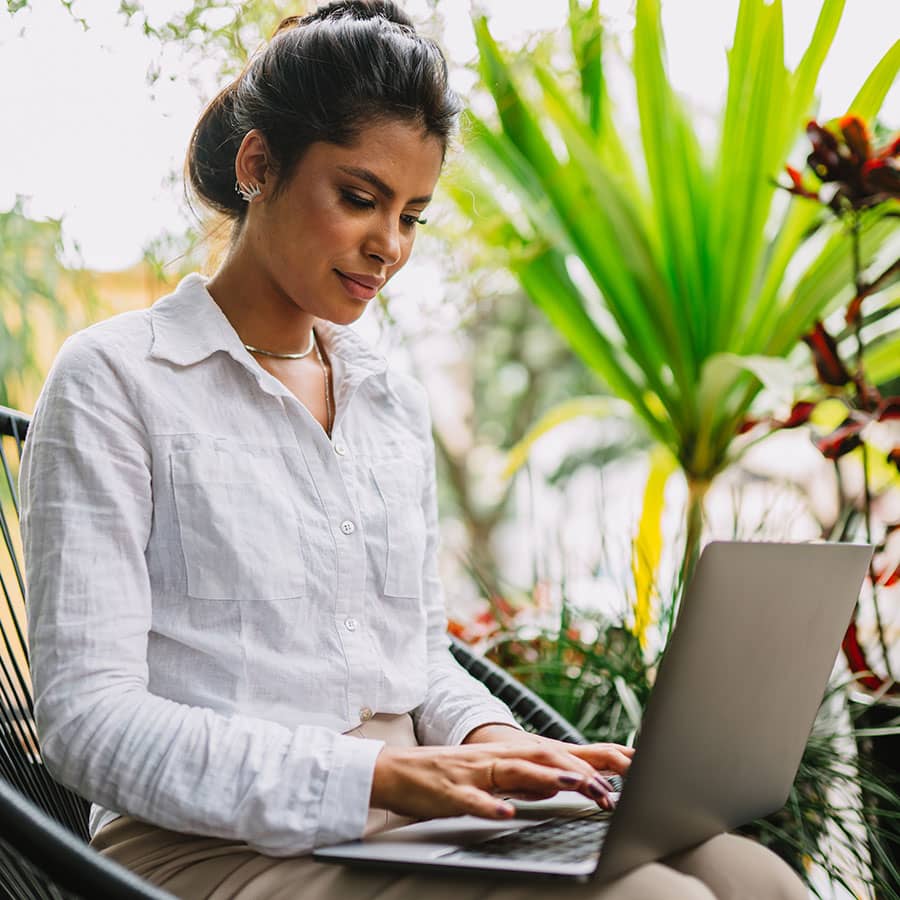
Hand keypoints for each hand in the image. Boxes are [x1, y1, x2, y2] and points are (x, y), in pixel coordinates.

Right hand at [370, 732, 632, 822]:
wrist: (396, 771)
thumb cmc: (445, 777)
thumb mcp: (491, 776)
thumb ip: (523, 779)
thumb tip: (557, 784)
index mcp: (506, 756)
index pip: (554, 752)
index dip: (589, 758)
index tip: (624, 768)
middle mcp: (494, 759)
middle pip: (542, 756)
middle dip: (578, 770)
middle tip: (609, 789)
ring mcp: (473, 773)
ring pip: (514, 771)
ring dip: (546, 778)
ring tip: (574, 784)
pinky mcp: (451, 791)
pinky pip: (473, 800)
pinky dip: (490, 806)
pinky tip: (506, 815)